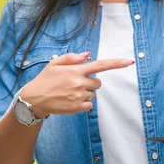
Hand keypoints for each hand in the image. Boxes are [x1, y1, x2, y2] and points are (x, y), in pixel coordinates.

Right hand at [20, 51, 134, 117]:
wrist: (34, 99)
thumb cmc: (45, 80)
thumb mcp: (55, 64)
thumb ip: (72, 58)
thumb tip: (88, 55)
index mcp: (75, 70)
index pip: (99, 65)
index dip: (116, 63)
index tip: (129, 61)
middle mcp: (79, 83)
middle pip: (97, 82)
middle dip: (90, 82)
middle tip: (75, 83)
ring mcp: (79, 96)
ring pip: (93, 93)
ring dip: (85, 92)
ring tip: (69, 92)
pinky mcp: (78, 107)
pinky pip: (90, 104)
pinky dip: (84, 103)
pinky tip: (71, 100)